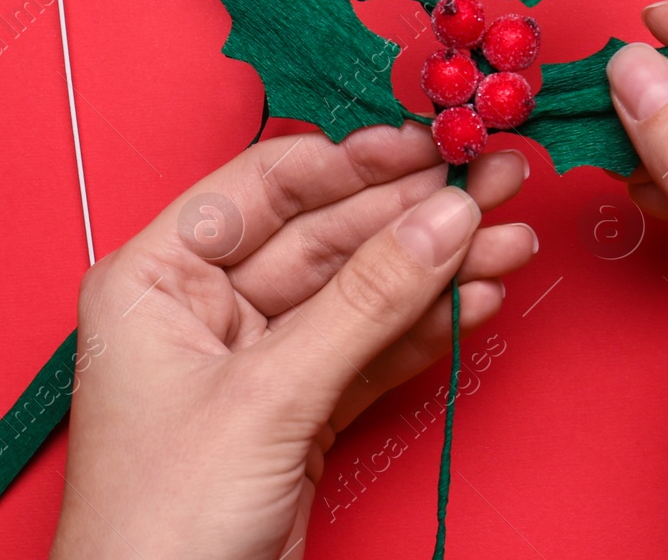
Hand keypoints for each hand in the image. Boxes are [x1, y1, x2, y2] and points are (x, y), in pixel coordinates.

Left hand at [50, 124, 535, 559]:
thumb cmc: (159, 524)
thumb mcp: (268, 396)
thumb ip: (364, 302)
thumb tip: (443, 220)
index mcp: (157, 276)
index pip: (268, 185)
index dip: (356, 161)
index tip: (432, 145)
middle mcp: (204, 307)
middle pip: (327, 236)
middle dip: (415, 214)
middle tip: (496, 184)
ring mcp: (256, 361)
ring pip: (360, 293)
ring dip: (436, 269)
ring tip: (510, 241)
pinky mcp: (297, 412)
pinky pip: (371, 350)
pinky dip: (426, 328)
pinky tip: (476, 300)